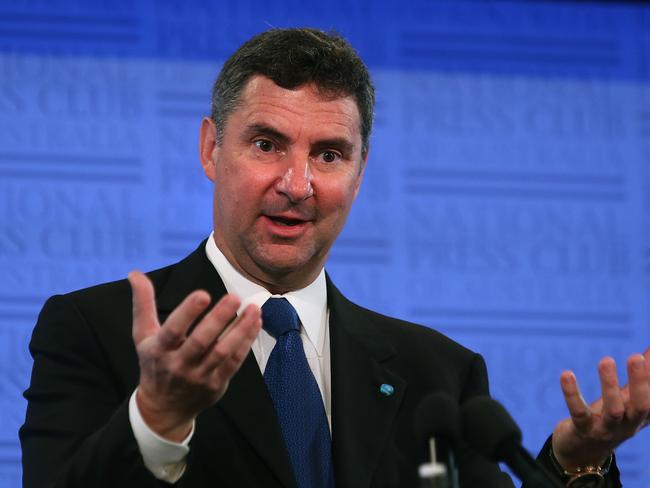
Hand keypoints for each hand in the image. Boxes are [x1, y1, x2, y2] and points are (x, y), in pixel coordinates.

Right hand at [128, 271, 261, 441]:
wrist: (163, 409)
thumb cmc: (155, 363)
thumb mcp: (143, 336)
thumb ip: (143, 303)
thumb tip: (135, 273)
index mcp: (159, 350)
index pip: (173, 329)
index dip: (187, 312)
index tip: (203, 294)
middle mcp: (179, 364)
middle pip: (201, 341)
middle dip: (219, 319)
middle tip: (234, 297)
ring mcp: (199, 376)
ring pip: (223, 352)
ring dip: (240, 330)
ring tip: (254, 309)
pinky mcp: (216, 384)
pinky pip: (234, 362)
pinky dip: (246, 342)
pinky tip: (255, 323)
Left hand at [552, 348, 649, 469]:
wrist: (583, 453)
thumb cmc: (610, 420)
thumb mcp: (627, 398)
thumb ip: (640, 377)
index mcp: (641, 416)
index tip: (649, 355)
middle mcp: (628, 425)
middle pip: (641, 406)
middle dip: (640, 382)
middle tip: (636, 356)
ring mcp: (606, 430)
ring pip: (613, 410)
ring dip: (610, 385)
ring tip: (606, 360)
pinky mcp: (582, 430)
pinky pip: (578, 412)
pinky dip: (572, 393)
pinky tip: (566, 374)